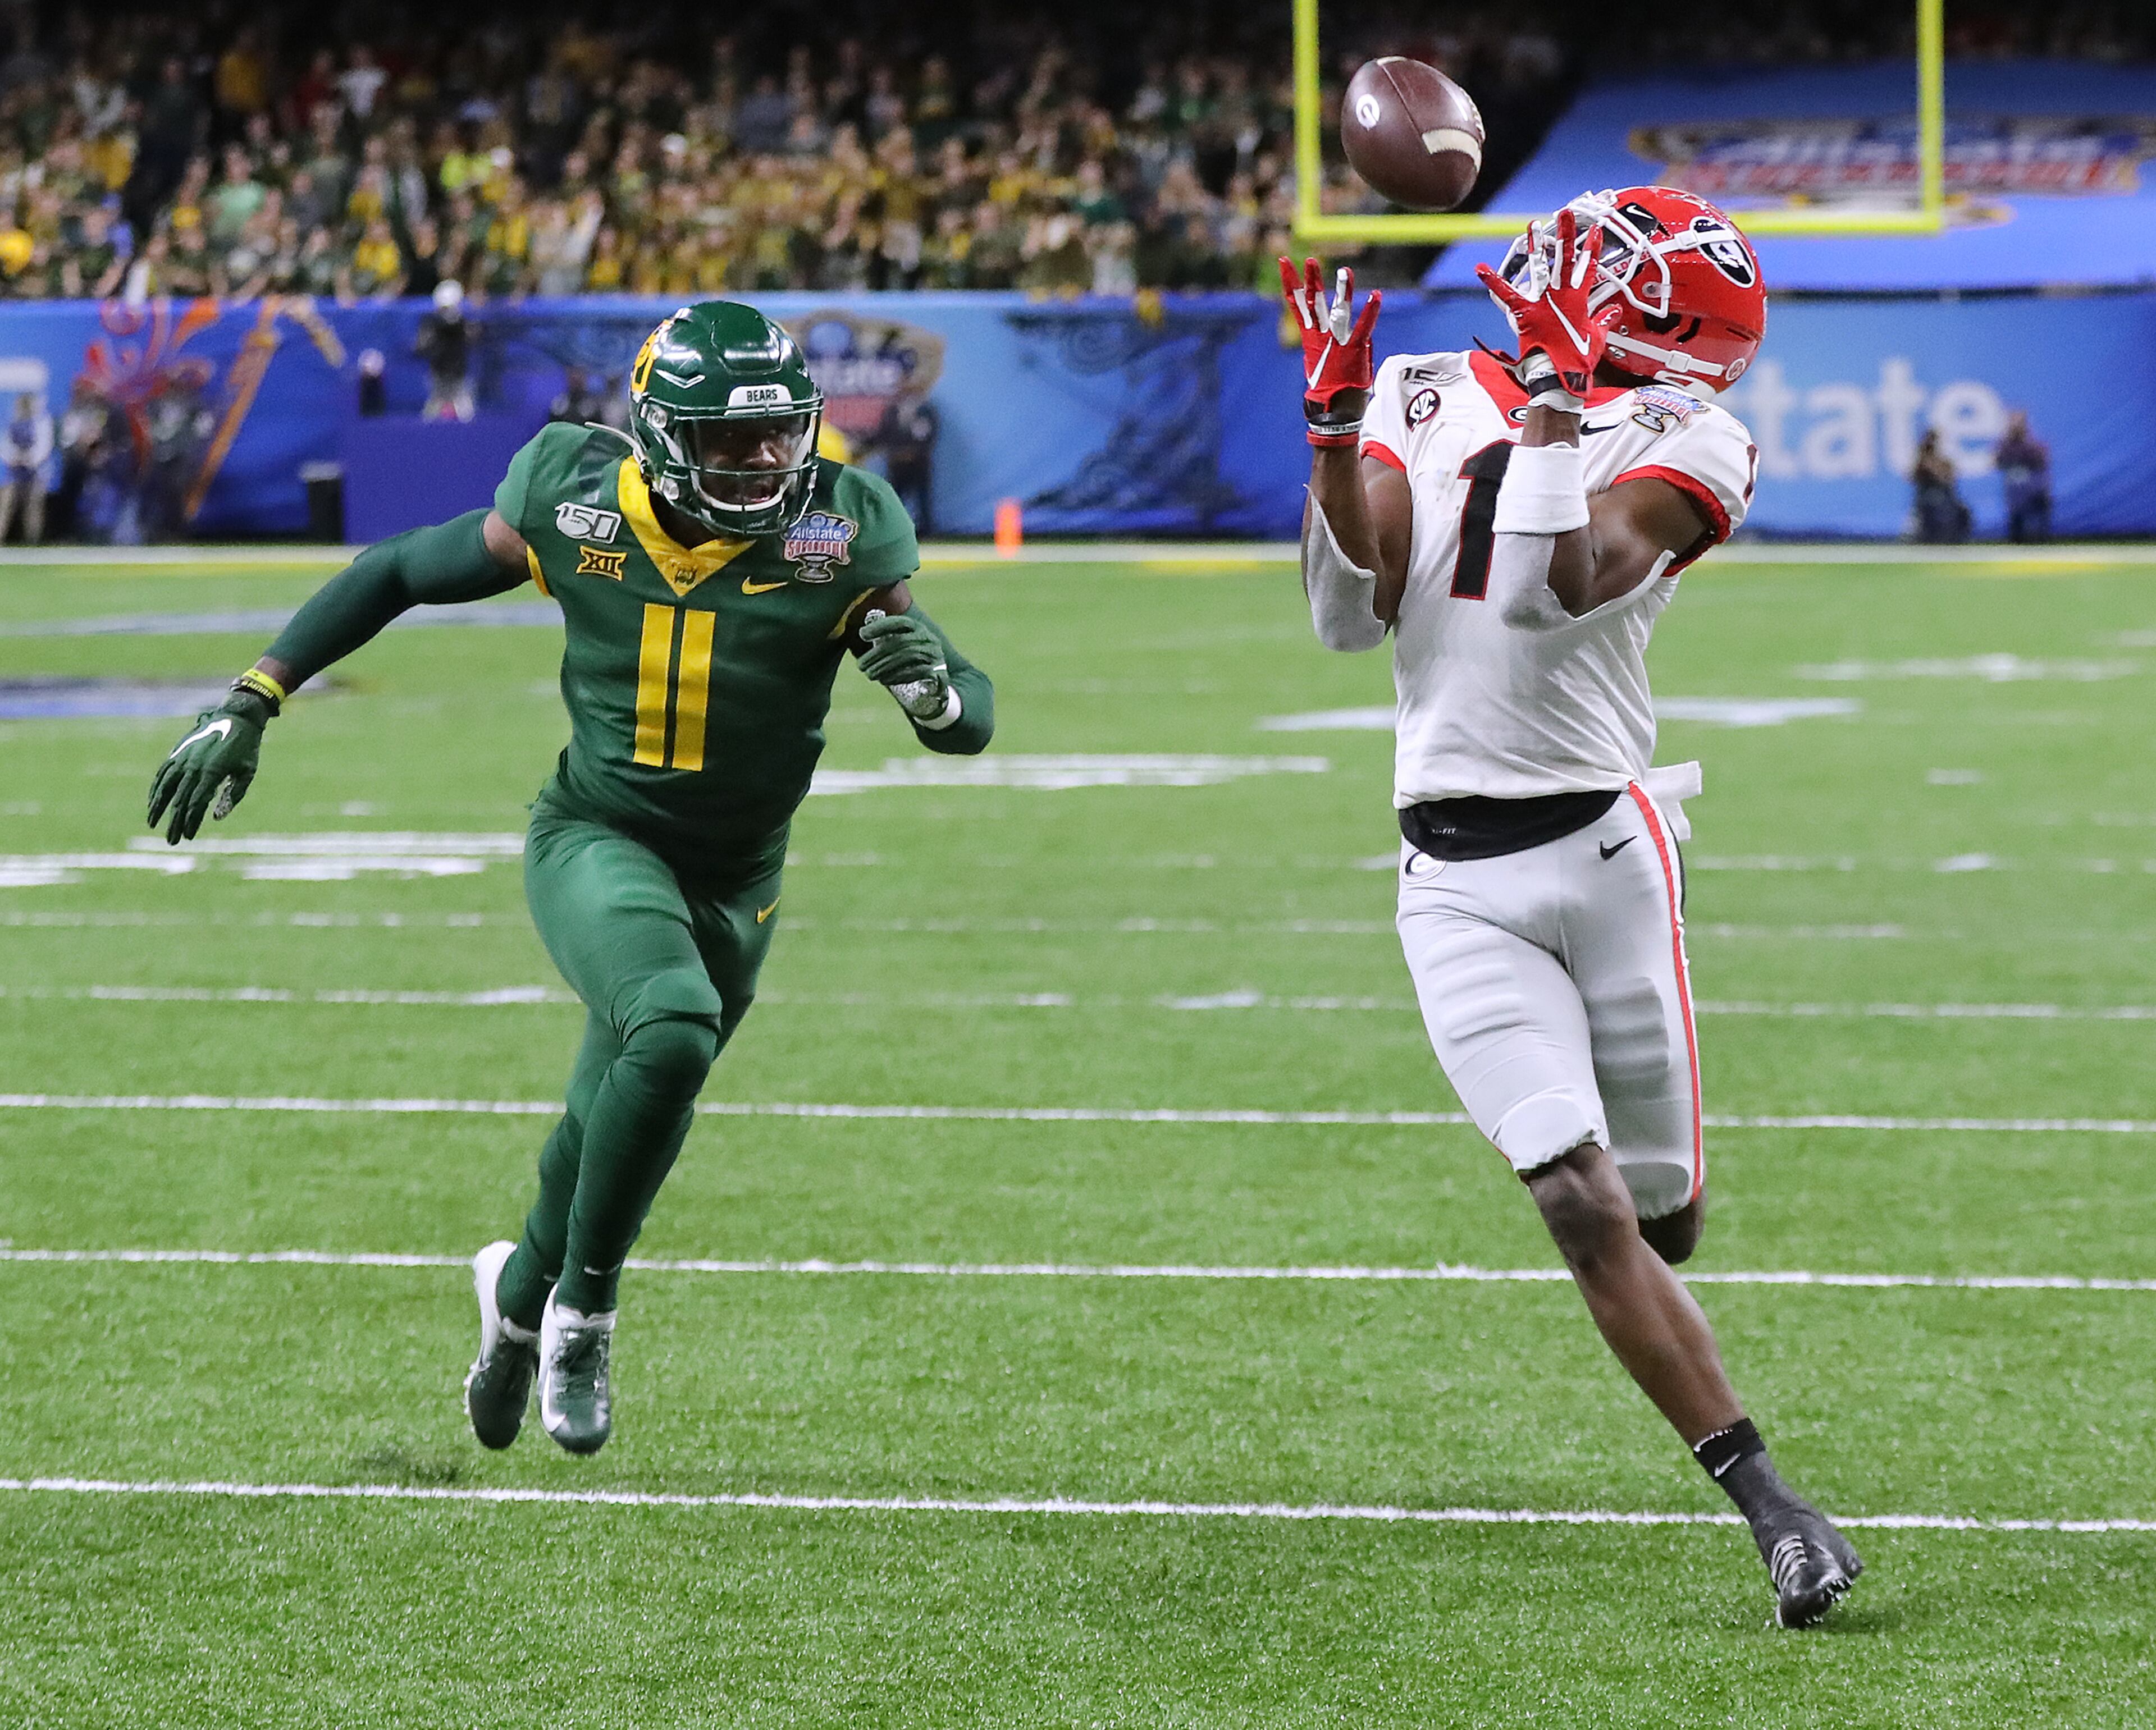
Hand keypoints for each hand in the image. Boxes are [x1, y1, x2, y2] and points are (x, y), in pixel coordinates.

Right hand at [147, 693, 268, 844]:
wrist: (235, 716)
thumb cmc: (246, 747)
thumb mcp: (247, 772)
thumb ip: (233, 795)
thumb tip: (217, 818)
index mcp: (212, 772)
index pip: (196, 804)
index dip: (191, 822)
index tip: (188, 837)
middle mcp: (193, 766)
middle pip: (179, 800)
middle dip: (174, 822)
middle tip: (171, 840)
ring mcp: (182, 758)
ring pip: (165, 787)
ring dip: (157, 806)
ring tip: (152, 822)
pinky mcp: (177, 752)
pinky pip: (162, 773)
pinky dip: (156, 788)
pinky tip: (153, 800)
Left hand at [858, 610, 949, 719]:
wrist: (937, 680)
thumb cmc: (911, 661)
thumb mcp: (901, 647)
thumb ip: (886, 640)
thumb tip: (863, 633)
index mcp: (917, 628)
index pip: (899, 623)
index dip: (880, 627)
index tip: (862, 634)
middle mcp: (928, 638)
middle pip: (901, 642)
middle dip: (877, 654)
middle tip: (861, 666)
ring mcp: (935, 655)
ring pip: (908, 656)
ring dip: (885, 667)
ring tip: (869, 675)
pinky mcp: (938, 671)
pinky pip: (917, 672)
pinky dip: (899, 676)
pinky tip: (884, 680)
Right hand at [1280, 256, 1379, 446]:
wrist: (1334, 414)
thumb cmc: (1331, 392)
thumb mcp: (1325, 365)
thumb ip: (1336, 345)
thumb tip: (1349, 337)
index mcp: (1310, 339)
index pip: (1297, 305)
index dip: (1290, 283)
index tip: (1285, 263)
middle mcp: (1320, 338)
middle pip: (1313, 303)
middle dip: (1310, 280)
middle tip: (1310, 260)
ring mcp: (1336, 343)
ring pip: (1336, 311)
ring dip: (1342, 290)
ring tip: (1346, 270)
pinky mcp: (1353, 350)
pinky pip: (1363, 327)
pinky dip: (1370, 312)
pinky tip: (1376, 296)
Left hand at [1476, 206, 1608, 403]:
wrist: (1560, 377)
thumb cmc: (1577, 360)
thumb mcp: (1597, 337)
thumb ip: (1605, 320)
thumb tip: (1615, 311)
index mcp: (1579, 300)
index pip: (1588, 267)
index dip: (1593, 248)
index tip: (1596, 229)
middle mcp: (1561, 296)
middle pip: (1566, 258)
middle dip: (1567, 234)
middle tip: (1566, 213)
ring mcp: (1543, 302)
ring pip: (1540, 267)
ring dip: (1536, 246)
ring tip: (1533, 225)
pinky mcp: (1525, 313)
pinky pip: (1506, 294)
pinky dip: (1493, 281)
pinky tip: (1480, 268)